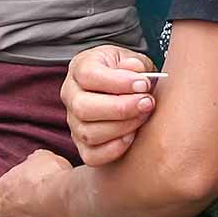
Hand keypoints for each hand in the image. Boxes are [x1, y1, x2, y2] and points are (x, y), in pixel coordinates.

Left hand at [0, 150, 72, 216]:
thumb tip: (34, 162)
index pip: (7, 187)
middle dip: (25, 201)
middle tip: (41, 195)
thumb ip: (32, 161)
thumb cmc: (47, 175)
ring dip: (33, 214)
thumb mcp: (40, 157)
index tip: (34, 183)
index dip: (22, 184)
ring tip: (50, 206)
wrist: (59, 199)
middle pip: (12, 205)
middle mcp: (1, 210)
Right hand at [62, 45, 157, 165]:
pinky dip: (115, 149)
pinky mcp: (82, 145)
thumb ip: (135, 64)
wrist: (126, 90)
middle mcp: (70, 95)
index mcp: (79, 67)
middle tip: (147, 102)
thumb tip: (135, 69)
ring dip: (122, 127)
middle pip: (83, 108)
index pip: (87, 75)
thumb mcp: (132, 60)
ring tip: (143, 116)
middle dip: (120, 108)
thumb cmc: (128, 73)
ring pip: (88, 133)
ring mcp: (73, 122)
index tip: (143, 84)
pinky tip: (132, 136)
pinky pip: (92, 156)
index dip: (117, 82)